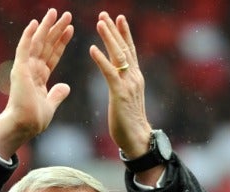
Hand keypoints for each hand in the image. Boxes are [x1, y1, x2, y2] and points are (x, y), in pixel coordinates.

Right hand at [0, 9, 73, 159]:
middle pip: (47, 45)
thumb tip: (66, 87)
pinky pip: (24, 48)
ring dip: (46, 27)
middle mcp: (32, 70)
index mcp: (39, 78)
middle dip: (56, 29)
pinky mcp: (20, 69)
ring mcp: (25, 68)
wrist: (23, 126)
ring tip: (55, 12)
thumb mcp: (50, 105)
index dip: (61, 42)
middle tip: (66, 14)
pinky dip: (28, 35)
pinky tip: (35, 22)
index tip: (70, 29)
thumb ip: (57, 94)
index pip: (52, 55)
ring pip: (37, 42)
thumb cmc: (33, 120)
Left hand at [89, 12, 151, 158]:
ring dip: (108, 38)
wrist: (137, 138)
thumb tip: (117, 79)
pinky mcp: (120, 93)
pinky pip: (109, 72)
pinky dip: (101, 59)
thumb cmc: (128, 122)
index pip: (129, 51)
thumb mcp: (125, 99)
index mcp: (135, 78)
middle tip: (105, 14)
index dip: (123, 34)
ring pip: (118, 55)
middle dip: (114, 30)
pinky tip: (92, 49)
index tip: (118, 18)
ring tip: (99, 23)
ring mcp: (128, 84)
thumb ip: (122, 86)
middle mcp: (134, 77)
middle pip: (124, 48)